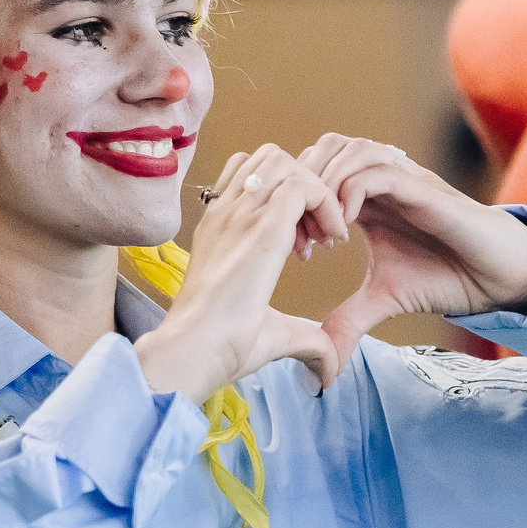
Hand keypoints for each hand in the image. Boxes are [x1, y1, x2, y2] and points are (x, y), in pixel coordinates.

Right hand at [134, 145, 340, 402]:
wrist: (192, 352)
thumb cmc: (218, 347)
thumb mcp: (269, 332)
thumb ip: (305, 341)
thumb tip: (329, 369)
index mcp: (219, 227)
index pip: (252, 175)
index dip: (288, 196)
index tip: (306, 244)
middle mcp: (226, 212)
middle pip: (270, 157)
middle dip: (303, 185)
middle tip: (318, 234)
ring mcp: (240, 214)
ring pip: (286, 162)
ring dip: (315, 191)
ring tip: (324, 237)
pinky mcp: (260, 227)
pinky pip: (304, 185)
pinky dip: (327, 203)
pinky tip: (333, 241)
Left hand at [292, 133, 526, 376]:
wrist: (495, 277)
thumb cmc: (445, 276)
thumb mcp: (382, 299)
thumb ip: (347, 320)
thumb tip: (320, 365)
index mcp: (366, 196)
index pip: (315, 172)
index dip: (296, 204)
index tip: (293, 249)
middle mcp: (380, 178)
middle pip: (323, 149)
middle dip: (304, 189)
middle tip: (301, 238)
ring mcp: (402, 177)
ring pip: (346, 150)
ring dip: (325, 187)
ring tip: (324, 234)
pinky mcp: (422, 187)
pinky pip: (377, 171)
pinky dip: (352, 193)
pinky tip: (345, 229)